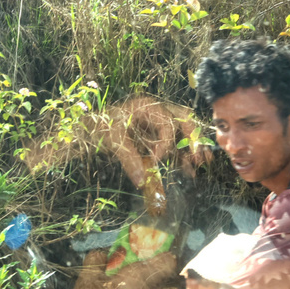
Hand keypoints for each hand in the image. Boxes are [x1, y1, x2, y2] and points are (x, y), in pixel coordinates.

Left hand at [22, 95, 211, 188]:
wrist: (90, 129)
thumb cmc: (101, 127)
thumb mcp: (114, 141)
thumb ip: (130, 159)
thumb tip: (141, 181)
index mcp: (147, 106)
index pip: (167, 124)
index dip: (166, 143)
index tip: (155, 160)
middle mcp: (157, 112)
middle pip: (184, 120)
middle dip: (193, 139)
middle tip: (199, 157)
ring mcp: (158, 123)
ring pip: (182, 133)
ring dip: (190, 149)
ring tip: (200, 165)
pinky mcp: (156, 136)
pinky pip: (174, 145)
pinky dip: (181, 156)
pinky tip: (187, 170)